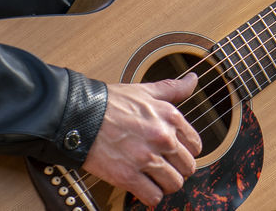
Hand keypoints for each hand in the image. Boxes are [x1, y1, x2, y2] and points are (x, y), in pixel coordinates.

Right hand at [83, 74, 201, 205]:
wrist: (80, 115)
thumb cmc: (111, 103)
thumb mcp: (146, 90)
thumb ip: (173, 88)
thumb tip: (193, 79)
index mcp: (170, 117)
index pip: (195, 146)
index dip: (185, 151)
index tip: (174, 153)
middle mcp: (163, 138)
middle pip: (188, 167)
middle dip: (177, 169)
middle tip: (163, 167)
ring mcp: (146, 158)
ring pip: (174, 184)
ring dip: (165, 184)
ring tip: (153, 178)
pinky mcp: (128, 176)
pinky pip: (153, 197)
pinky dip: (150, 195)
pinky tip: (141, 186)